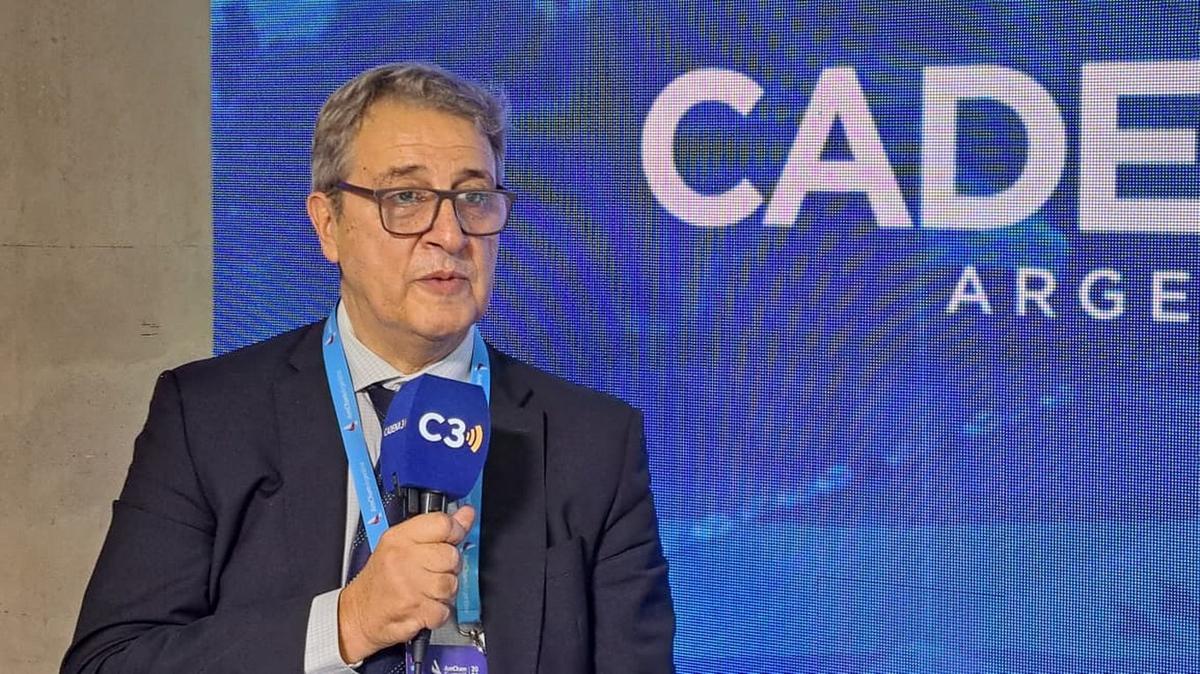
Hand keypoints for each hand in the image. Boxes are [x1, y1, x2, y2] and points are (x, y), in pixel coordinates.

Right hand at [336, 505, 474, 662]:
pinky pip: (445, 609)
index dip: (455, 531)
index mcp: (400, 538)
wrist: (359, 613)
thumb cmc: (381, 579)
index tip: (453, 538)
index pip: (442, 523)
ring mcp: (409, 586)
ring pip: (451, 583)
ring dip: (444, 591)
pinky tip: (424, 606)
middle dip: (448, 567)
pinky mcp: (415, 610)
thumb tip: (466, 514)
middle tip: (433, 571)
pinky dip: (439, 612)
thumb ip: (437, 528)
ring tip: (427, 590)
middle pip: (451, 555)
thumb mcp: (402, 545)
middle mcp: (403, 559)